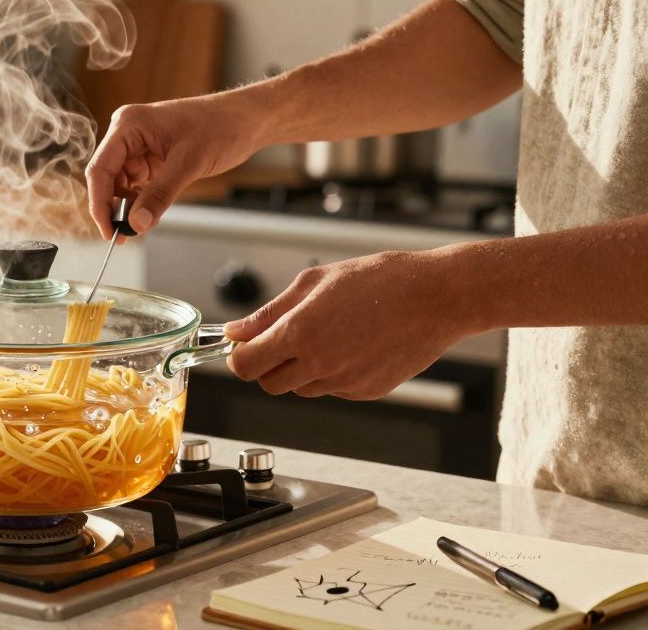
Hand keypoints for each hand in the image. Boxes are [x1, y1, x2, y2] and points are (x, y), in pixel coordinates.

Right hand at [85, 94, 266, 237]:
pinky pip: (137, 183)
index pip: (100, 169)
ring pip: (120, 183)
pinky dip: (141, 201)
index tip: (108, 230)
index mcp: (129, 125)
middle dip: (113, 207)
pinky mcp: (152, 156)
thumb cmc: (221, 127)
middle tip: (123, 235)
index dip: (100, 203)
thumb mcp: (189, 163)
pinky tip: (150, 214)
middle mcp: (128, 133)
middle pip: (107, 177)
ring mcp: (139, 145)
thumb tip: (136, 224)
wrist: (248, 120)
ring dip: (127, 206)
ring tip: (140, 226)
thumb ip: (159, 194)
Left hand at [223, 250, 471, 399]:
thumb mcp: (315, 282)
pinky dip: (331, 374)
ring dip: (300, 369)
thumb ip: (270, 312)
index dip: (240, 355)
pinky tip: (352, 345)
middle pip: (268, 384)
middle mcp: (319, 364)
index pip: (245, 365)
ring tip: (327, 335)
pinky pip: (332, 389)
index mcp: (300, 333)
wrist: (437, 297)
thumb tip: (236, 331)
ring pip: (300, 389)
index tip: (246, 344)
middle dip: (268, 364)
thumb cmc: (380, 280)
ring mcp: (344, 382)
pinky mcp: (366, 392)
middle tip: (285, 337)